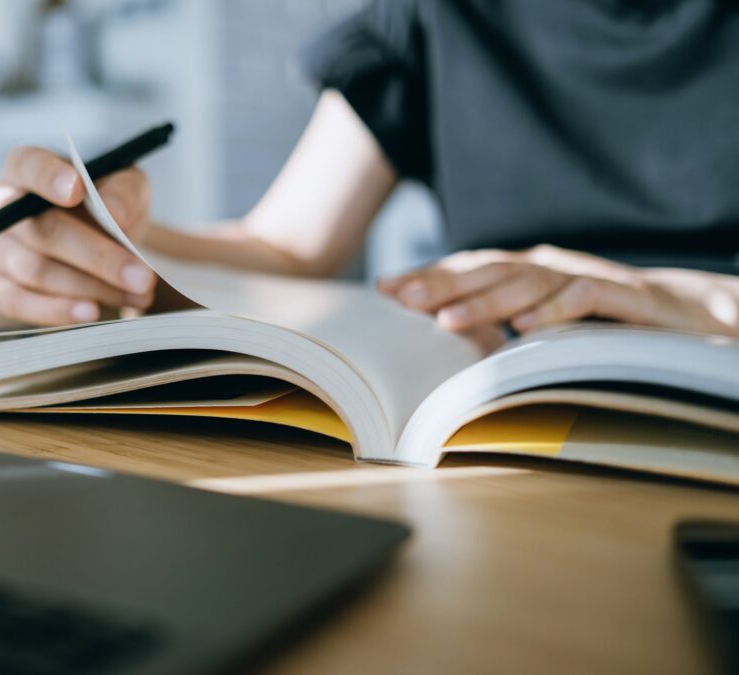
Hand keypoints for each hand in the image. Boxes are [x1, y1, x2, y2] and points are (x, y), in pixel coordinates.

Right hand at [0, 147, 156, 325]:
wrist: (91, 239)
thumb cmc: (103, 203)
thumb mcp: (124, 184)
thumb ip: (123, 190)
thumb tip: (115, 212)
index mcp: (25, 167)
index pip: (28, 166)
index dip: (49, 178)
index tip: (78, 191)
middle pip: (40, 230)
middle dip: (96, 256)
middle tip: (141, 277)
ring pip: (35, 270)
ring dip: (90, 288)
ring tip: (136, 297)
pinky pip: (16, 302)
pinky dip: (55, 310)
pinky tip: (90, 313)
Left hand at [378, 245, 738, 336]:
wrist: (685, 314)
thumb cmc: (601, 321)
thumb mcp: (542, 321)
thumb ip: (499, 325)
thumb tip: (441, 339)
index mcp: (527, 270)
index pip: (470, 268)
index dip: (429, 276)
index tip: (384, 289)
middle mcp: (551, 266)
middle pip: (490, 270)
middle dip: (443, 283)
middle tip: (401, 298)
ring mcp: (586, 277)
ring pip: (530, 283)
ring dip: (487, 302)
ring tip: (447, 321)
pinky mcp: (625, 297)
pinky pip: (586, 299)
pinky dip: (555, 311)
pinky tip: (524, 329)